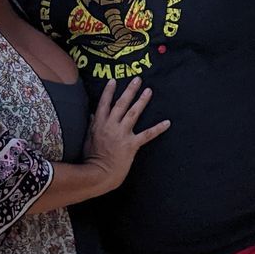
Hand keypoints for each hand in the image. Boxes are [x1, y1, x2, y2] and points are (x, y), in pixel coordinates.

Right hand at [81, 78, 170, 197]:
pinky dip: (158, 128)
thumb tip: (92, 115)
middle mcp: (111, 125)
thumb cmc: (90, 159)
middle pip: (121, 104)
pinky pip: (147, 134)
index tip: (113, 80)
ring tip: (149, 91)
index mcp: (99, 124)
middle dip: (129, 90)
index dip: (109, 91)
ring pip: (133, 113)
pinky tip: (167, 122)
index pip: (104, 103)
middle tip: (137, 79)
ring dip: (142, 101)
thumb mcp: (87, 139)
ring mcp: (122, 134)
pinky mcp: (132, 144)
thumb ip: (91, 126)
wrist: (98, 173)